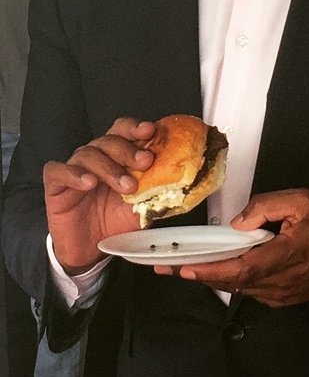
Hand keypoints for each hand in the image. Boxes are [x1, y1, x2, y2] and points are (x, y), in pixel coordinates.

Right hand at [43, 117, 155, 273]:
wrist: (90, 249)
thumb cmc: (116, 220)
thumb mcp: (143, 205)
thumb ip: (158, 190)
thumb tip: (184, 182)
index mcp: (118, 156)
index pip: (125, 130)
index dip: (137, 128)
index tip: (152, 131)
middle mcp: (97, 157)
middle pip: (109, 139)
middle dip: (129, 149)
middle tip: (145, 162)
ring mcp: (75, 169)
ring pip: (88, 153)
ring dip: (110, 167)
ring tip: (125, 185)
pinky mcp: (55, 185)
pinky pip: (58, 170)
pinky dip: (73, 173)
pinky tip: (88, 183)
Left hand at [156, 189, 308, 307]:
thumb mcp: (304, 202)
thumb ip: (268, 206)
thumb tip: (238, 223)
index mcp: (283, 256)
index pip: (239, 268)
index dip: (209, 269)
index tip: (183, 267)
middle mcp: (276, 282)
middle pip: (230, 281)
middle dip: (197, 274)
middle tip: (167, 268)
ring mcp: (277, 294)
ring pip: (237, 288)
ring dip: (211, 277)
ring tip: (185, 267)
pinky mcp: (279, 299)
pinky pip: (249, 291)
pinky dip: (231, 280)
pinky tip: (219, 270)